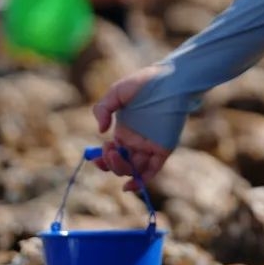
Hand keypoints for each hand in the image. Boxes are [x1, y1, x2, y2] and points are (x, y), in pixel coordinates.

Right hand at [92, 66, 169, 188]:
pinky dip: (141, 180)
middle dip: (110, 164)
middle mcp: (137, 142)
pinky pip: (152, 170)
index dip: (102, 159)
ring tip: (115, 155)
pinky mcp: (163, 148)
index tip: (95, 156)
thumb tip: (101, 131)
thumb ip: (102, 109)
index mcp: (125, 132)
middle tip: (108, 151)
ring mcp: (150, 146)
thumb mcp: (116, 93)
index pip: (112, 154)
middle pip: (121, 164)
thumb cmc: (143, 83)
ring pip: (134, 169)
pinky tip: (129, 186)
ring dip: (121, 169)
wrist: (169, 78)